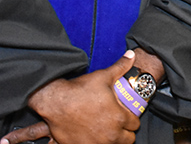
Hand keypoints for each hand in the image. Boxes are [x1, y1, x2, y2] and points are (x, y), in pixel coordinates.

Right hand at [1, 51, 140, 143]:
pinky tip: (93, 136)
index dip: (132, 118)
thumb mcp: (104, 76)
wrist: (55, 101)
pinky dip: (97, 143)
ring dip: (114, 139)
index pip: (135, 124)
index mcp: (119, 118)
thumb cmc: (80, 90)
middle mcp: (110, 134)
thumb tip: (131, 55)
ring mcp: (96, 143)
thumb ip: (121, 66)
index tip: (127, 115)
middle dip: (125, 131)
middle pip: (128, 139)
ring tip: (108, 130)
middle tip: (119, 123)